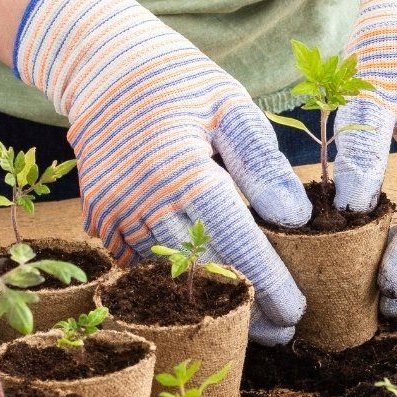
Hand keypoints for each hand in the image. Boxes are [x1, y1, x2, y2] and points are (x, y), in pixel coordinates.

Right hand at [13, 0, 309, 344]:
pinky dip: (177, 283)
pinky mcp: (101, 220)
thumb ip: (263, 162)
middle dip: (243, 306)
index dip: (265, 280)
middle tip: (283, 330)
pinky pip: (142, 265)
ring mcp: (113, 214)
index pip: (232, 239)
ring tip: (254, 323)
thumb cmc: (180, 82)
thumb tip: (296, 219)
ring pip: (168, 277)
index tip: (295, 310)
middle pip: (200, 270)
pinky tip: (210, 295)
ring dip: (211, 302)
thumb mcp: (230, 104)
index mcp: (178, 167)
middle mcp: (139, 199)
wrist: (102, 66)